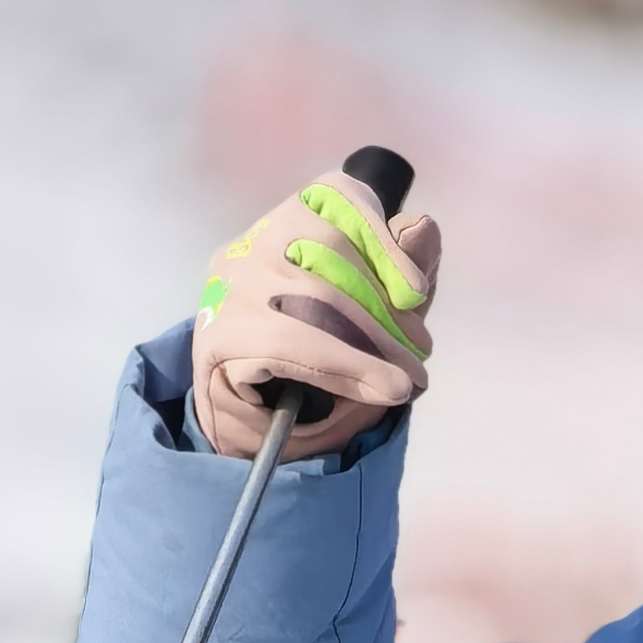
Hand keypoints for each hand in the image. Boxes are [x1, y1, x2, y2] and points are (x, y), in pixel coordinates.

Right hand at [190, 169, 440, 461]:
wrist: (267, 445)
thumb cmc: (325, 377)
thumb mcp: (378, 322)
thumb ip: (402, 276)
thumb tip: (423, 229)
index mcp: (288, 227)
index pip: (334, 198)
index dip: (380, 238)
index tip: (414, 291)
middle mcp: (253, 247)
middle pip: (329, 249)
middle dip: (386, 307)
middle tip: (418, 354)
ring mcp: (230, 289)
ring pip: (314, 295)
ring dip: (374, 344)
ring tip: (407, 380)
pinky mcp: (219, 338)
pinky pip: (292, 341)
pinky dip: (347, 366)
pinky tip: (383, 387)